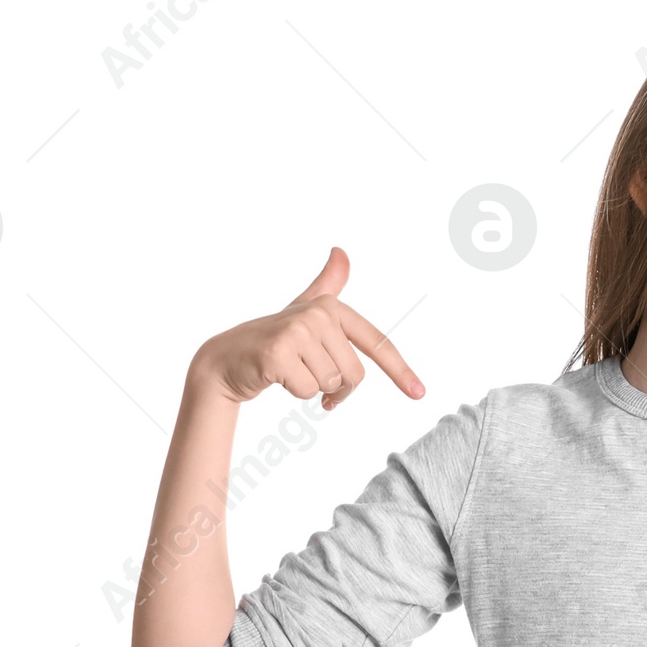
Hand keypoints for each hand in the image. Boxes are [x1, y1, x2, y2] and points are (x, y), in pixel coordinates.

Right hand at [191, 246, 424, 410]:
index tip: (419, 394)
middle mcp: (317, 315)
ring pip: (331, 384)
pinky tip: (276, 376)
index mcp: (331, 308)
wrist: (226, 357)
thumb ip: (327, 284)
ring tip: (291, 373)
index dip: (400, 370)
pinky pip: (308, 391)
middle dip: (338, 389)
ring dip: (313, 390)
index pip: (376, 342)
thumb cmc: (272, 338)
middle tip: (313, 380)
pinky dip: (295, 392)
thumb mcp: (303, 310)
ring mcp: (296, 332)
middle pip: (354, 375)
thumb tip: (341, 251)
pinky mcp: (278, 353)